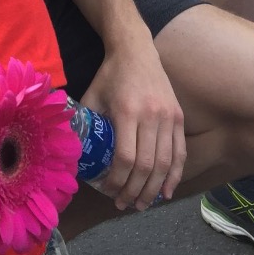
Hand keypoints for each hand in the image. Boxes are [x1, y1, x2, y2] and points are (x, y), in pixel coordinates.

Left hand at [80, 24, 184, 210]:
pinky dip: (175, 175)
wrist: (135, 49)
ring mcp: (168, 116)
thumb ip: (84, 124)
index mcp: (127, 111)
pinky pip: (180, 152)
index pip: (125, 158)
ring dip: (154, 189)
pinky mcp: (178, 116)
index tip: (109, 193)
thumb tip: (73, 155)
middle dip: (134, 191)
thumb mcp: (91, 96)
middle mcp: (151, 115)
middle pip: (147, 166)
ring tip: (142, 204)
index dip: (118, 181)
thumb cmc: (109, 75)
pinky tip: (166, 192)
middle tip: (124, 205)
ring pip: (165, 163)